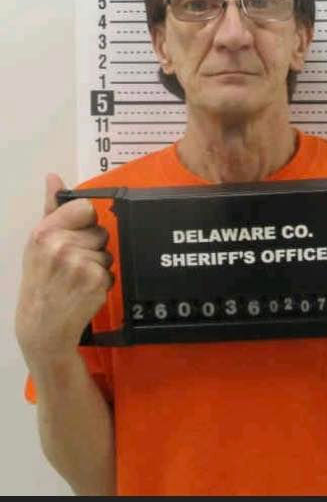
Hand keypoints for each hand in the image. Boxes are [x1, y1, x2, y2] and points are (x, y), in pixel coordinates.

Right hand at [15, 173, 112, 369]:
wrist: (42, 326)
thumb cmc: (40, 282)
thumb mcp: (37, 244)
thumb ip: (50, 208)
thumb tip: (53, 177)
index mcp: (45, 232)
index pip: (85, 208)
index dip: (85, 222)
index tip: (76, 235)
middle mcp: (60, 246)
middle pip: (100, 231)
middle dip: (92, 246)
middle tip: (72, 264)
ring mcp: (79, 264)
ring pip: (107, 252)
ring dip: (98, 264)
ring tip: (76, 278)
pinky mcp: (95, 281)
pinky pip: (111, 271)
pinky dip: (102, 281)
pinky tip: (84, 289)